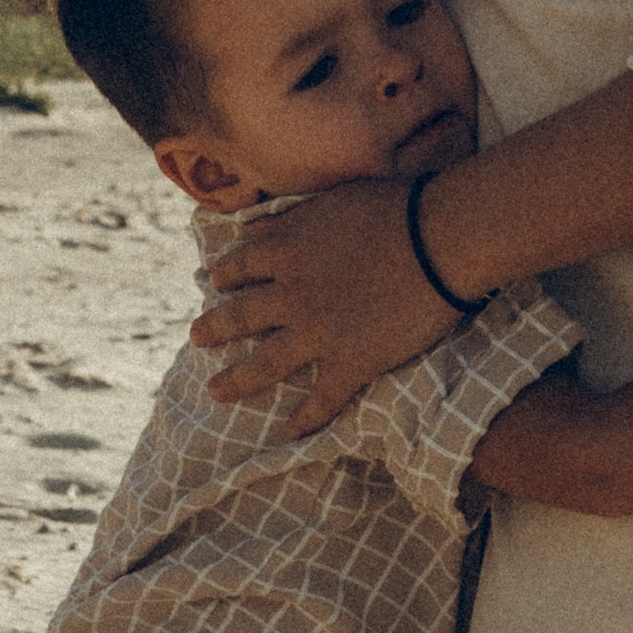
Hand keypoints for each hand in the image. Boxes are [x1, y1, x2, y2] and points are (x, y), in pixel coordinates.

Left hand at [189, 175, 458, 431]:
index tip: (213, 282)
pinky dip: (307, 417)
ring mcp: (318, 333)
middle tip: (195, 338)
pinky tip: (292, 431)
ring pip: (265, 365)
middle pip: (238, 317)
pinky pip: (322, 398)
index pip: (239, 266)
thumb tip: (251, 229)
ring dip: (237, 381)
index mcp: (284, 252)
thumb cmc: (391, 209)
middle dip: (213, 329)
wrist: (437, 241)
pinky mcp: (351, 362)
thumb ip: (287, 220)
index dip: (223, 275)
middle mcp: (291, 296)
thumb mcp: (328, 201)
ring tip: (216, 392)